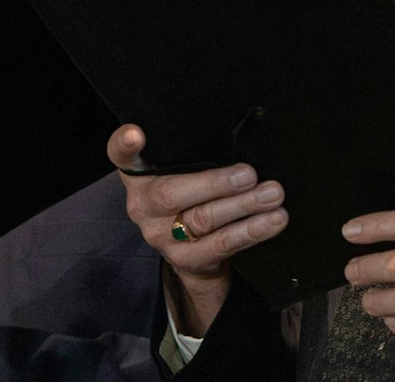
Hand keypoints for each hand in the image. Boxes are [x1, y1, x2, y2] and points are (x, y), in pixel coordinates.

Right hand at [109, 124, 286, 334]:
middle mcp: (142, 205)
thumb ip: (197, 155)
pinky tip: (273, 220)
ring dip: (243, 206)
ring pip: (203, 219)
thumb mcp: (186, 171)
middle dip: (216, 183)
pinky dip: (251, 231)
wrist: (195, 253)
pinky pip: (221, 244)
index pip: (121, 156)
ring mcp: (160, 236)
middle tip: (250, 174)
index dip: (125, 145)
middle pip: (172, 193)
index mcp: (139, 175)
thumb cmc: (194, 195)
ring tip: (273, 194)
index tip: (136, 134)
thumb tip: (244, 135)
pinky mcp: (185, 259)